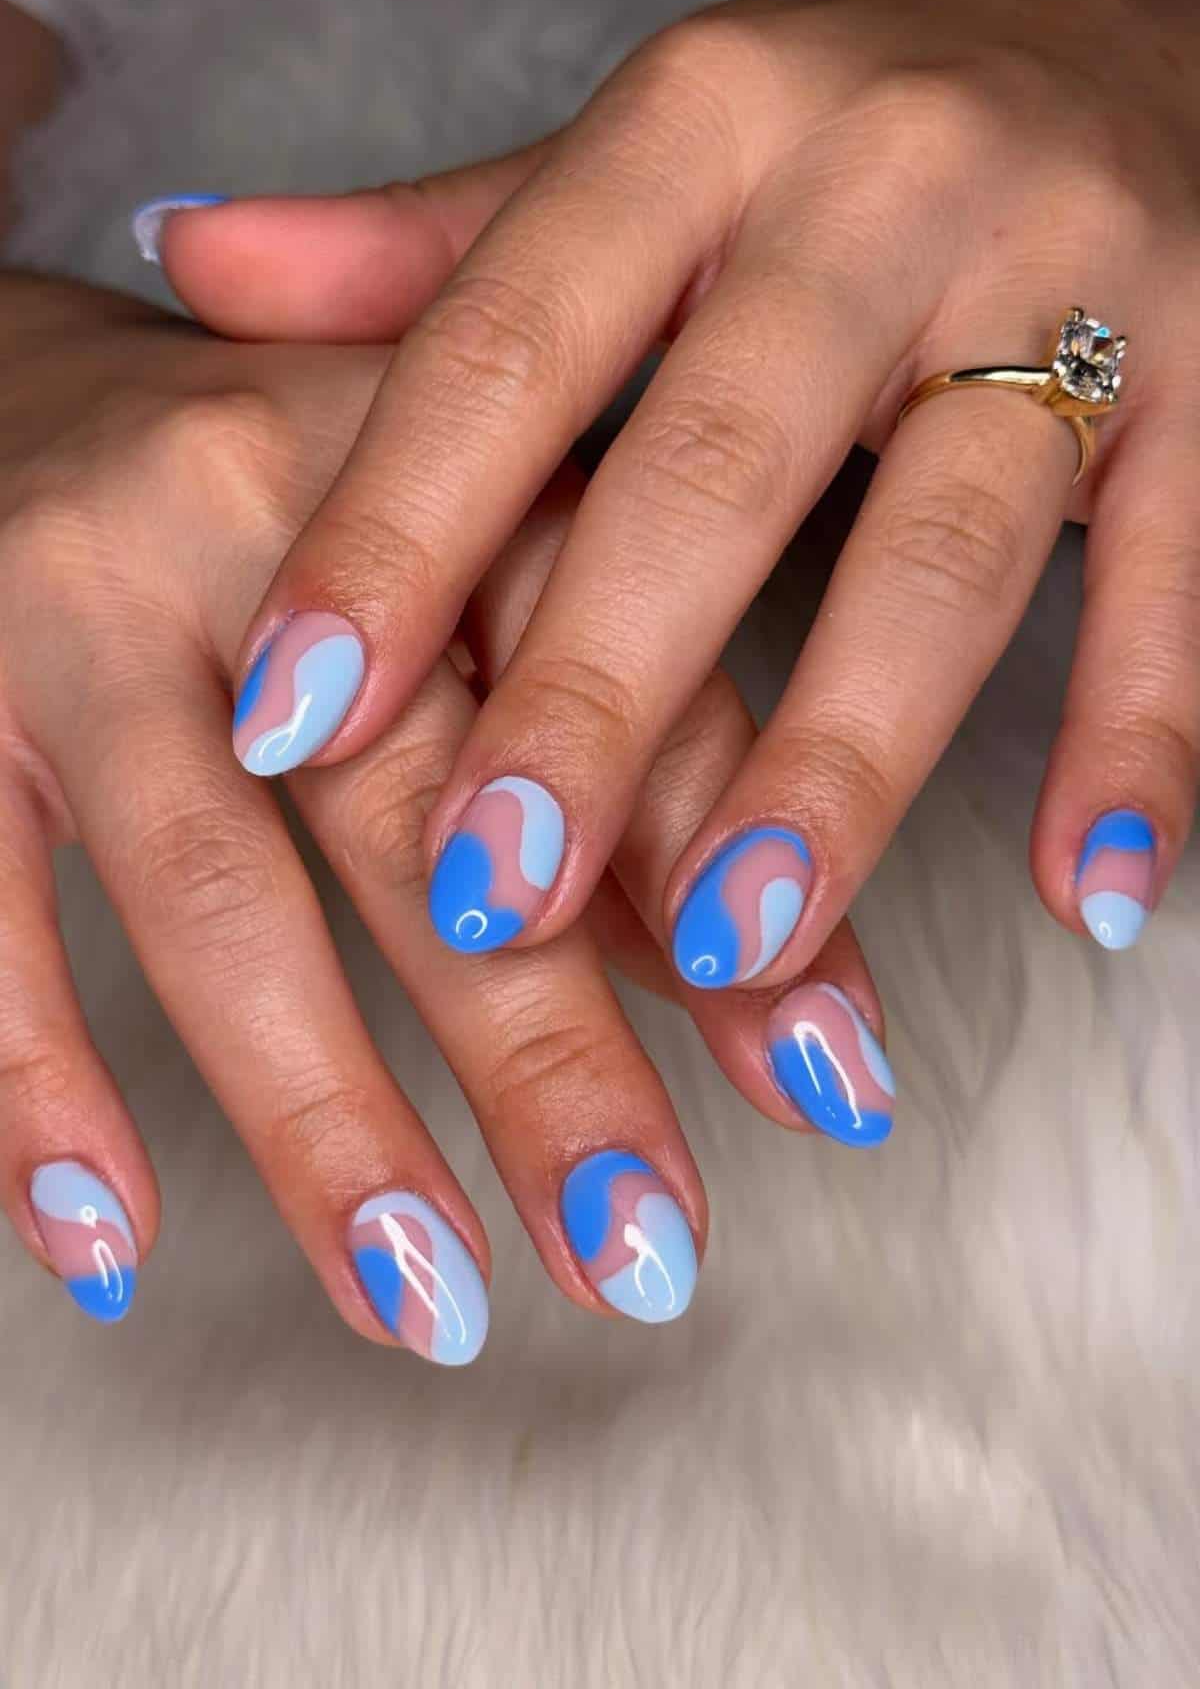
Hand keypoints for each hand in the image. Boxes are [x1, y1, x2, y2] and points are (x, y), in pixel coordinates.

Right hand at [0, 273, 889, 1357]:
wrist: (5, 383)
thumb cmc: (282, 506)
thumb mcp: (460, 554)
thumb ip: (597, 739)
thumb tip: (742, 977)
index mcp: (447, 463)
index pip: (620, 690)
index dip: (732, 891)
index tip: (830, 1084)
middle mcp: (264, 512)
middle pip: (427, 815)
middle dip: (545, 1055)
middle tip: (643, 1248)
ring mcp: (84, 602)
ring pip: (217, 893)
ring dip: (329, 1124)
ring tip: (431, 1306)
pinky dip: (43, 1094)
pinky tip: (115, 1240)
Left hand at [154, 0, 1199, 983]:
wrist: (1160, 33)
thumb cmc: (851, 133)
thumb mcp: (644, 156)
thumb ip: (445, 247)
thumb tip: (194, 263)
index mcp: (699, 129)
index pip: (505, 348)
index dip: (386, 541)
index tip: (285, 723)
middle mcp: (880, 188)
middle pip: (713, 470)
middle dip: (591, 700)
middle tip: (489, 894)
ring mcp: (1075, 277)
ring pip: (943, 552)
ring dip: (835, 768)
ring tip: (733, 949)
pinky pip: (1176, 578)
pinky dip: (1138, 742)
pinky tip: (1080, 892)